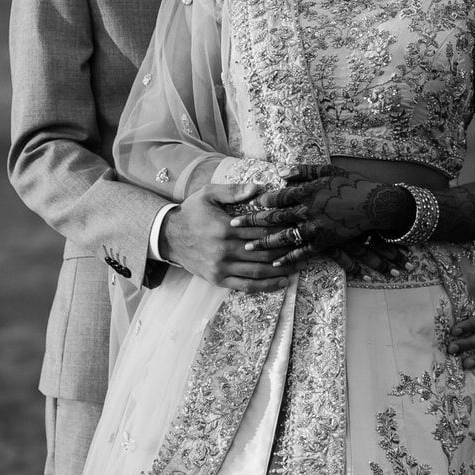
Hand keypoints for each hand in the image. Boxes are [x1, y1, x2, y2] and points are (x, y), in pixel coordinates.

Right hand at [162, 183, 297, 291]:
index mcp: (225, 227)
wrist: (167, 236)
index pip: (262, 231)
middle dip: (288, 251)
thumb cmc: (190, 212)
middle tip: (307, 250)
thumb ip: (233, 191)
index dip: (283, 231)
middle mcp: (225, 249)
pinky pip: (246, 286)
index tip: (299, 230)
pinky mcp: (218, 279)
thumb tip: (258, 189)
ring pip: (259, 271)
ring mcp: (221, 267)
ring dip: (282, 270)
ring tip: (299, 266)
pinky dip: (266, 285)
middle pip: (265, 252)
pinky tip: (281, 282)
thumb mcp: (207, 194)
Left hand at [227, 165, 410, 273]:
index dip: (261, 200)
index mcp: (307, 192)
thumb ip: (302, 172)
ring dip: (264, 242)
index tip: (249, 203)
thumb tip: (280, 173)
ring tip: (246, 247)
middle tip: (232, 225)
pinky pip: (303, 252)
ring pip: (284, 237)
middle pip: (274, 217)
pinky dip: (289, 257)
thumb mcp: (327, 171)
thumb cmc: (351, 185)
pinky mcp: (325, 242)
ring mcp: (316, 228)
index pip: (277, 196)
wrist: (376, 205)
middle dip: (252, 221)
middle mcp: (308, 210)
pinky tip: (275, 262)